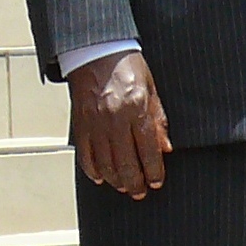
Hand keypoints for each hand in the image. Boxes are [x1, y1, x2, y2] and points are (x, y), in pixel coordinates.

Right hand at [69, 50, 170, 199]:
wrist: (96, 53)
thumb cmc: (128, 66)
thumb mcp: (152, 88)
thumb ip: (158, 119)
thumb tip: (165, 148)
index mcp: (136, 109)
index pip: (147, 149)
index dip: (153, 169)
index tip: (157, 182)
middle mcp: (114, 119)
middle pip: (125, 161)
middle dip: (135, 181)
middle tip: (141, 193)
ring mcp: (94, 124)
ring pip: (105, 163)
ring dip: (116, 180)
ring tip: (125, 187)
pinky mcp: (80, 125)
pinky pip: (85, 155)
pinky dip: (93, 170)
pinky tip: (102, 177)